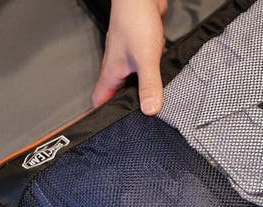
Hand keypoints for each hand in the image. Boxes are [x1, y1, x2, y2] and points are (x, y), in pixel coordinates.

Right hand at [92, 0, 166, 114]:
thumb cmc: (136, 20)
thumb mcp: (145, 58)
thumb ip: (148, 84)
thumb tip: (150, 110)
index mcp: (111, 72)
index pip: (100, 101)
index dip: (102, 116)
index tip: (109, 130)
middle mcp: (118, 67)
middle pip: (117, 94)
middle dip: (126, 108)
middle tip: (137, 123)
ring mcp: (129, 59)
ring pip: (132, 83)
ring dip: (140, 93)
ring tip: (152, 107)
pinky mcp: (142, 51)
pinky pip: (144, 71)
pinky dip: (151, 79)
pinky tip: (162, 84)